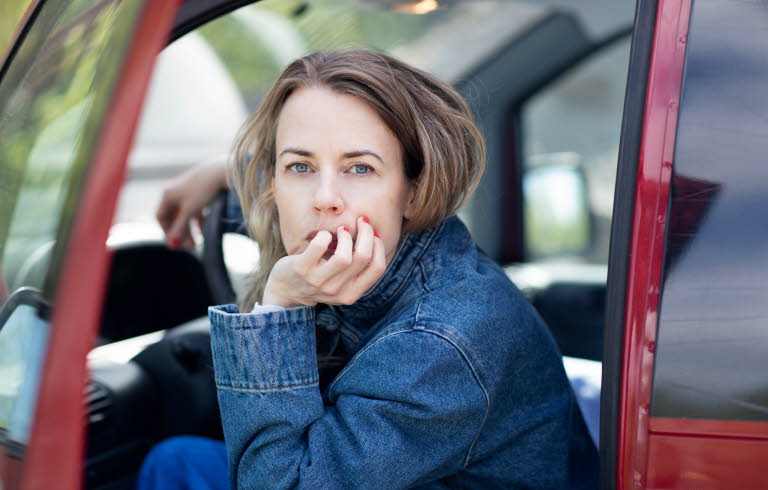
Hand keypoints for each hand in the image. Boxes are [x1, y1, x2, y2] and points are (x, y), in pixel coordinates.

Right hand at [156, 159, 227, 248]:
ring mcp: (187, 191)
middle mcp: (175, 191)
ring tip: (199, 241)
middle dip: (181, 232)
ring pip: (185, 215)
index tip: (175, 242)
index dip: (167, 231)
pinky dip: (199, 221)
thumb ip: (179, 227)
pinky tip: (205, 231)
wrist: (221, 171)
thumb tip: (172, 243)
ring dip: (190, 229)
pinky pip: (195, 210)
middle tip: (189, 246)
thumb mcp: (189, 211)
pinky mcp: (199, 191)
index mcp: (167, 194)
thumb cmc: (202, 190)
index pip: (161, 216)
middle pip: (174, 217)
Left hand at [262, 217, 385, 307]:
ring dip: (346, 236)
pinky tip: (323, 235)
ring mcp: (318, 282)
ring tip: (341, 230)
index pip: (377, 268)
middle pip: (363, 257)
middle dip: (366, 234)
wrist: (286, 291)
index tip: (374, 234)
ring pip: (344, 257)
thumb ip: (357, 267)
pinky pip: (319, 246)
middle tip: (362, 222)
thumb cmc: (319, 279)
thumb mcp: (342, 281)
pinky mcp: (302, 269)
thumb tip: (373, 235)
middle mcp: (337, 291)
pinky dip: (324, 235)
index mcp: (352, 294)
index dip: (379, 247)